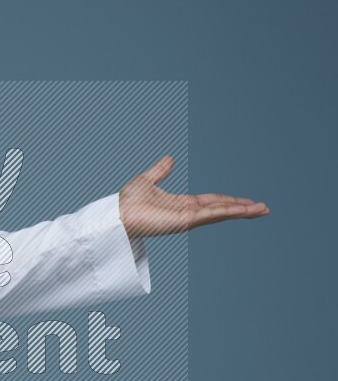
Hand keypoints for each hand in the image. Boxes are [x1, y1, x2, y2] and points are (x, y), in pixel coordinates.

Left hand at [118, 154, 269, 238]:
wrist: (117, 215)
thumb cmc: (127, 202)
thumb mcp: (147, 180)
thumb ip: (160, 170)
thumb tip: (169, 158)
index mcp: (182, 204)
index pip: (212, 201)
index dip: (230, 201)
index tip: (246, 202)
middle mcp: (188, 213)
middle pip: (222, 209)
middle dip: (243, 209)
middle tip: (264, 208)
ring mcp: (188, 218)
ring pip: (221, 213)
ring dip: (242, 211)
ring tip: (263, 210)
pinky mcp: (184, 221)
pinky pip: (210, 214)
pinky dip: (227, 212)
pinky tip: (243, 210)